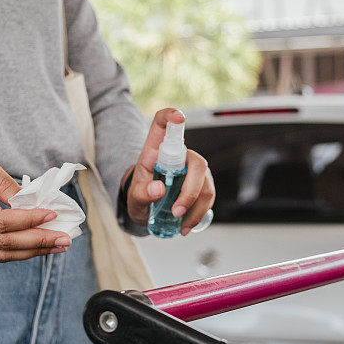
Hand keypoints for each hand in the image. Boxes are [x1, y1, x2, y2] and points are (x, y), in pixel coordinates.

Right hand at [0, 137, 71, 261]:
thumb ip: (3, 182)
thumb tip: (31, 201)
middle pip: (1, 243)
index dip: (29, 221)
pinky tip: (39, 245)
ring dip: (32, 252)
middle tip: (66, 239)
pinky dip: (18, 251)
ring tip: (58, 246)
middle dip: (37, 242)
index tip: (52, 214)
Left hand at [124, 108, 214, 234]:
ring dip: (195, 209)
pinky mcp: (203, 184)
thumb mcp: (134, 198)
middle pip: (196, 163)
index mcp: (156, 151)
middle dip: (190, 191)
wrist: (148, 207)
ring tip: (181, 227)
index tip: (179, 116)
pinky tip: (186, 226)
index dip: (171, 116)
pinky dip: (198, 214)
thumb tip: (158, 189)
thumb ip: (142, 194)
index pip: (163, 125)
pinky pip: (208, 198)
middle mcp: (180, 156)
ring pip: (206, 185)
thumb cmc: (140, 195)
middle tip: (176, 212)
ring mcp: (194, 170)